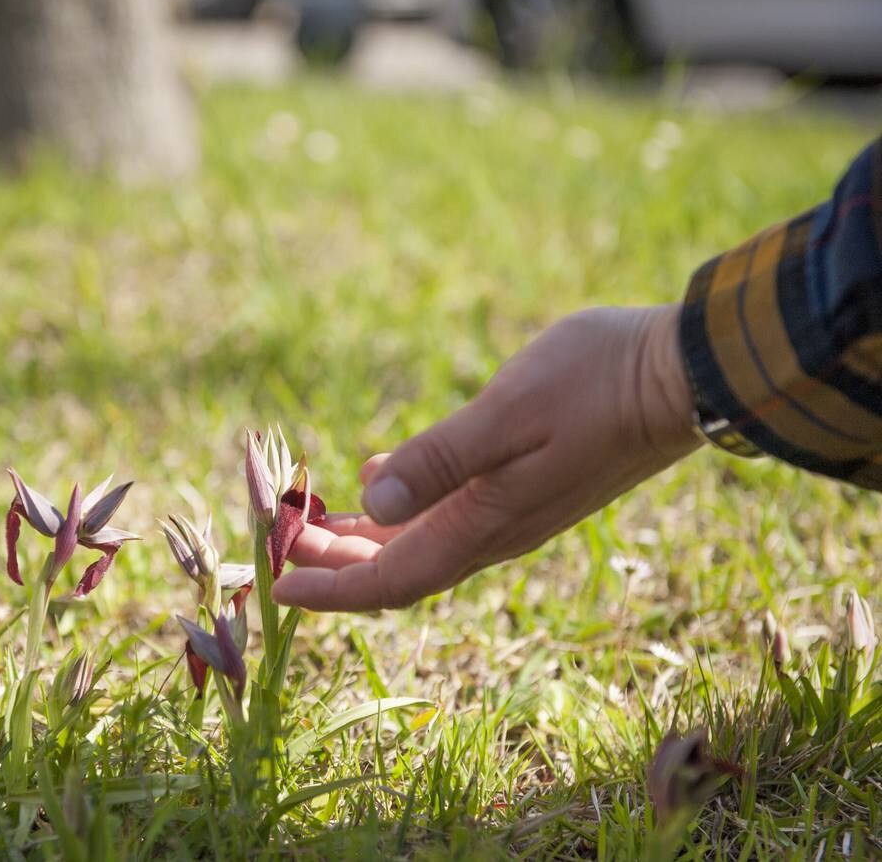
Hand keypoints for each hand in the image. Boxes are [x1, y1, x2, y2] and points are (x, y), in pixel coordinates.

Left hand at [273, 304, 700, 610]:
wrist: (683, 375)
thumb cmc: (597, 384)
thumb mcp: (508, 414)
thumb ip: (440, 461)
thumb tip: (372, 501)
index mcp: (486, 524)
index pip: (393, 580)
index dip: (334, 588)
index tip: (281, 587)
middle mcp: (495, 530)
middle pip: (398, 565)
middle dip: (335, 559)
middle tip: (279, 542)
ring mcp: (513, 509)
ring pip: (419, 540)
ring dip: (363, 535)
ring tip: (312, 520)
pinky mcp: (526, 484)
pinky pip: (445, 513)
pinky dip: (400, 507)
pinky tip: (380, 482)